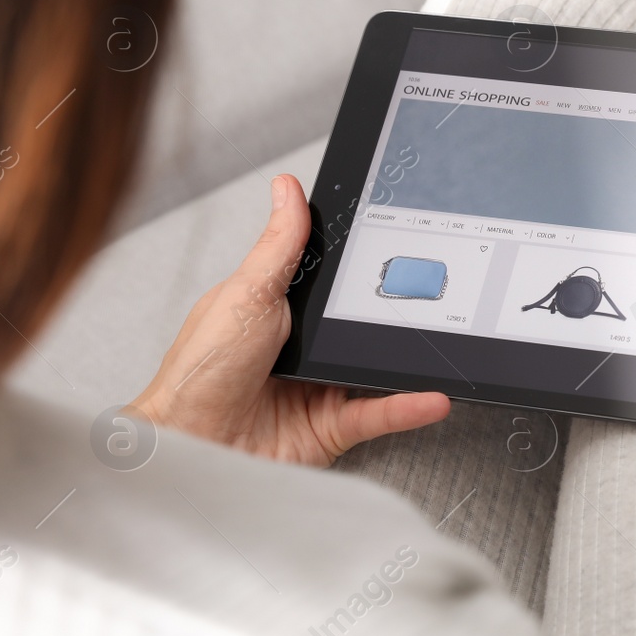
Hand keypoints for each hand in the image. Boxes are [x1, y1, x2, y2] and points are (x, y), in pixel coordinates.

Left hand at [129, 175, 450, 464]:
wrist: (191, 445)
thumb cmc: (199, 372)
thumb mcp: (246, 294)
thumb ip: (279, 246)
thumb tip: (289, 190)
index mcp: (279, 307)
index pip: (331, 276)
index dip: (361, 260)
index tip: (399, 238)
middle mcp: (303, 345)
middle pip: (361, 319)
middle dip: (397, 307)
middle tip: (435, 289)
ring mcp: (321, 384)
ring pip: (380, 366)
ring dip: (412, 360)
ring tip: (443, 344)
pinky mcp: (334, 425)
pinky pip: (381, 412)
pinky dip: (408, 407)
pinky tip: (431, 397)